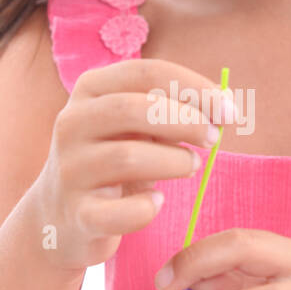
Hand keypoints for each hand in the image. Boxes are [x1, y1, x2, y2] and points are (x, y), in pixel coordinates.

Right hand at [34, 59, 229, 275]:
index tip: (229, 109)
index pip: (145, 73)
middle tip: (214, 138)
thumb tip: (223, 105)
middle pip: (133, 109)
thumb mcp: (133, 126)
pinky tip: (156, 203)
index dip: (194, 88)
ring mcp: (69, 169)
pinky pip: (117, 212)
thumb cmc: (111, 161)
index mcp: (90, 91)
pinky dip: (144, 209)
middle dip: (185, 121)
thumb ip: (169, 109)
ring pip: (128, 157)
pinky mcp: (76, 214)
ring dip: (173, 162)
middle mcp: (72, 123)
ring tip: (191, 166)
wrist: (60, 216)